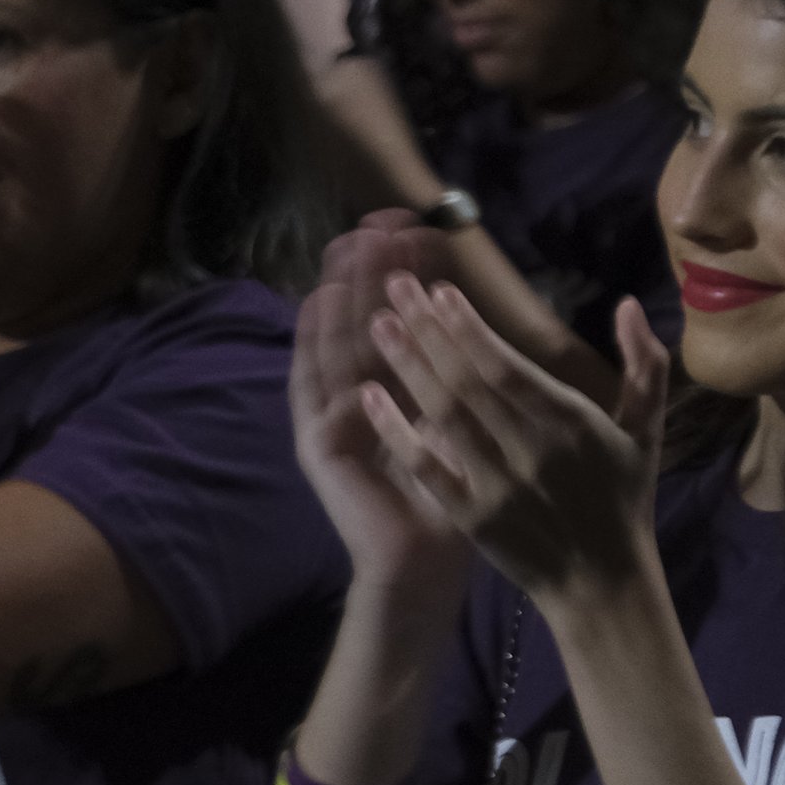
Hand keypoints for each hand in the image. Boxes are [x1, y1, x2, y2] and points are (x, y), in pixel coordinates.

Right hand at [287, 220, 474, 593]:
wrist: (424, 563)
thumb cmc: (454, 498)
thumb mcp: (463, 424)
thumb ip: (457, 376)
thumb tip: (471, 321)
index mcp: (393, 392)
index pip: (398, 321)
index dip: (404, 276)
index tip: (419, 230)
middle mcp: (356, 397)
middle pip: (360, 320)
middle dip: (370, 270)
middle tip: (381, 221)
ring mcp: (332, 416)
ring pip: (335, 341)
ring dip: (342, 292)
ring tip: (351, 246)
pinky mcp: (319, 440)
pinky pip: (313, 381)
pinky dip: (314, 341)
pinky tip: (321, 302)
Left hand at [359, 280, 670, 613]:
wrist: (601, 584)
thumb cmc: (622, 498)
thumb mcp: (646, 432)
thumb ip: (645, 366)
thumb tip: (630, 304)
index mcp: (572, 425)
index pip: (508, 368)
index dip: (469, 328)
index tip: (439, 291)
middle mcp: (531, 452)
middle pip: (466, 382)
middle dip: (428, 331)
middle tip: (393, 288)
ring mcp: (496, 485)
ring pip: (443, 417)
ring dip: (406, 368)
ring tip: (378, 325)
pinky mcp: (470, 516)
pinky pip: (426, 466)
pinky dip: (397, 431)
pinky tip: (368, 396)